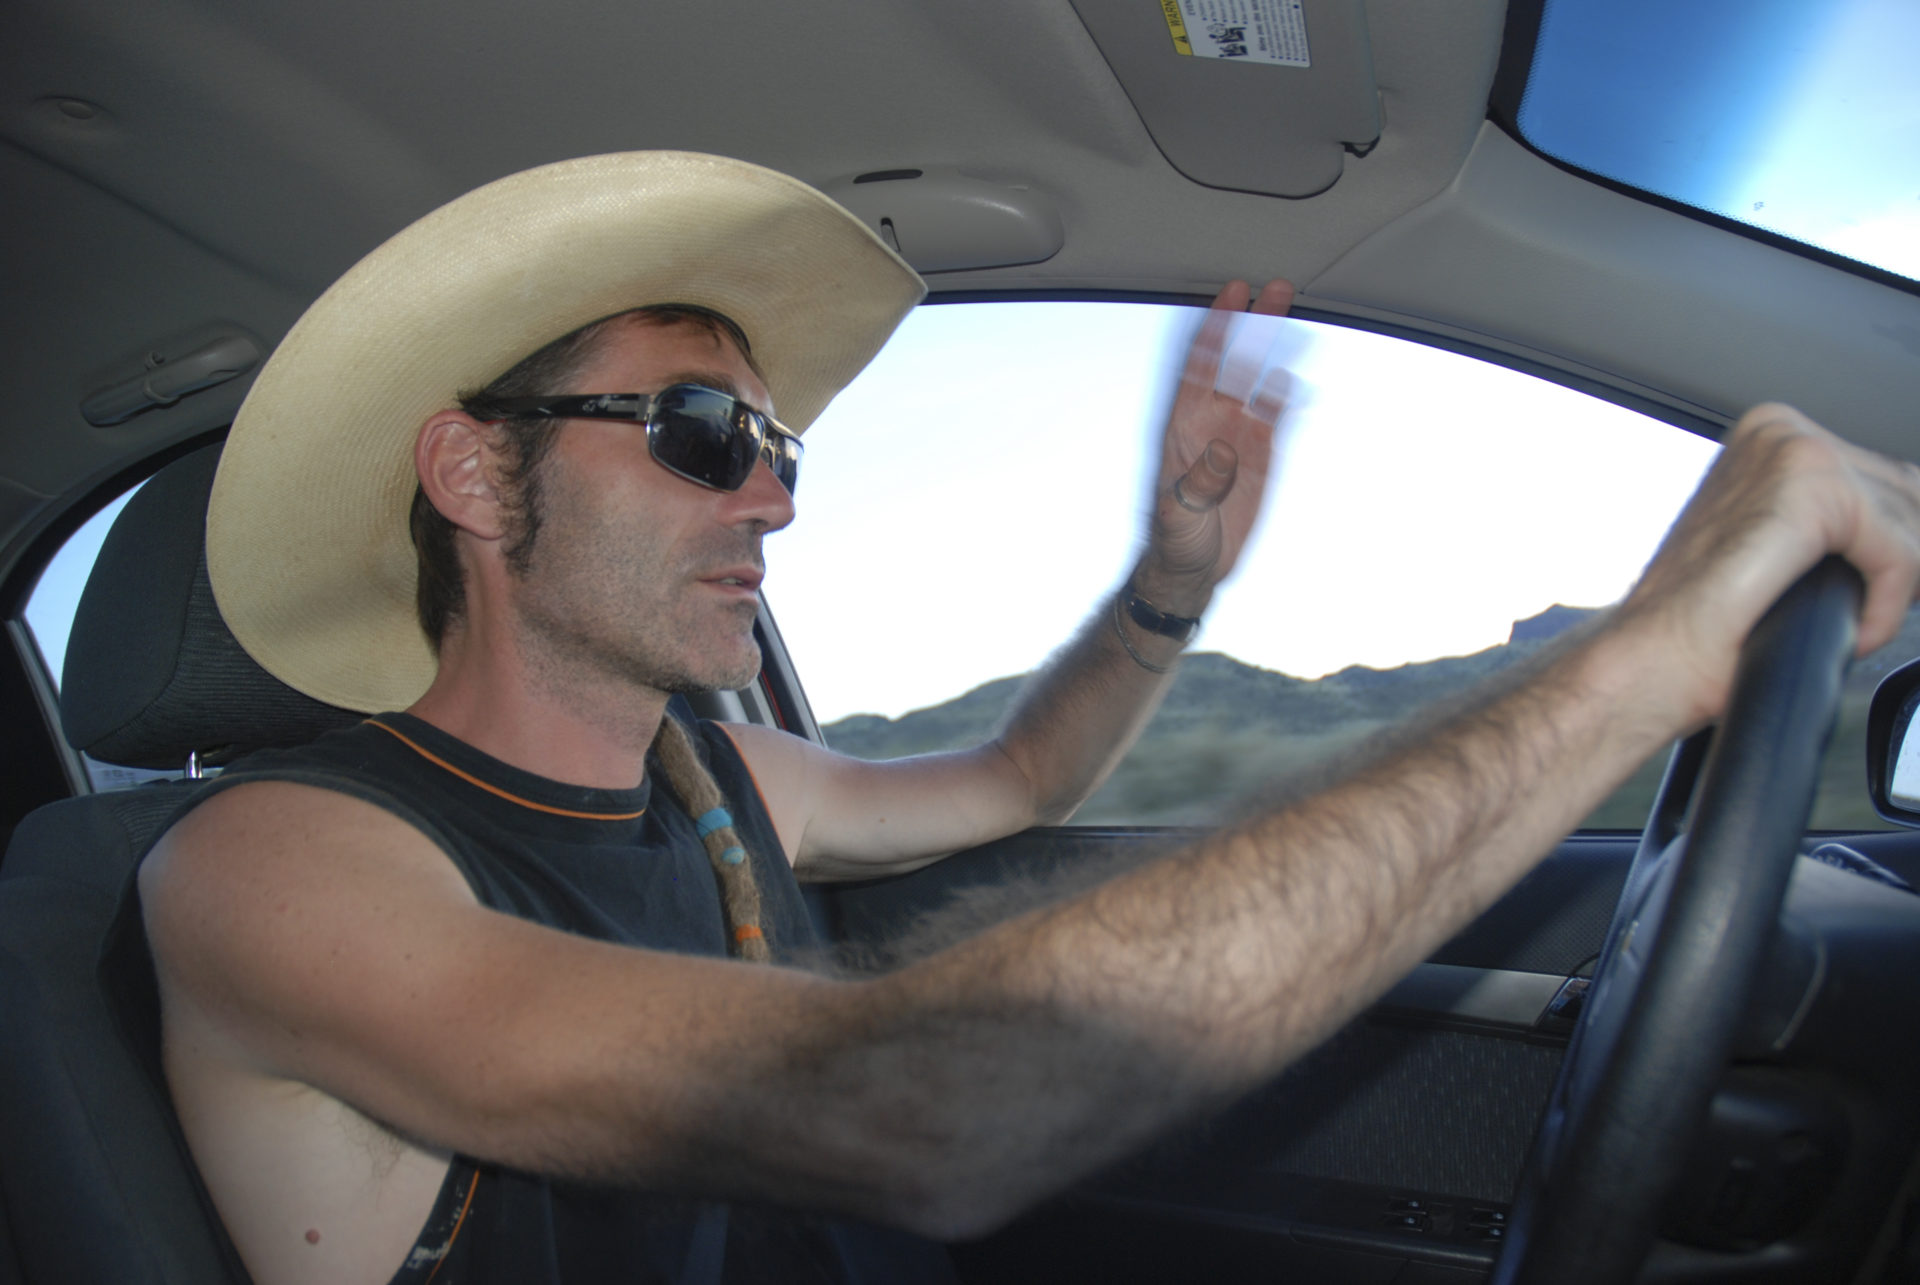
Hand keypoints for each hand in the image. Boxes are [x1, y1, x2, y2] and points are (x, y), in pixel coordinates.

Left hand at [1137, 280, 1294, 613]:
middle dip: (1252, 321)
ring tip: (1293, 311)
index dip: (1214, 327)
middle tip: (1274, 286)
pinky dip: (1287, 393)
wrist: (1193, 569)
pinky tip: (1298, 375)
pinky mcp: (1259, 454)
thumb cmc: (1175, 541)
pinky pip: (1276, 413)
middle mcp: (1208, 421)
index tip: (1231, 294)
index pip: (1197, 364)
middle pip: (1232, 359)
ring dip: (1274, 346)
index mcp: (1180, 426)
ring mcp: (1236, 434)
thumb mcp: (1179, 515)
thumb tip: (1222, 451)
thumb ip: (1198, 483)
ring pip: (1257, 378)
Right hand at [1624, 403, 1919, 721]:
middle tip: (1872, 613)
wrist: (1655, 656)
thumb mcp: (1778, 547)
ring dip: (1895, 590)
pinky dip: (1886, 606)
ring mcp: (1793, 450)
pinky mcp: (1811, 488)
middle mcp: (1780, 429)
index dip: (1901, 542)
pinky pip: (1900, 552)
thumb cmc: (1703, 622)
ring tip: (1850, 627)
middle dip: (1904, 564)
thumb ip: (1830, 524)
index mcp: (1771, 434)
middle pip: (1907, 493)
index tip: (1893, 589)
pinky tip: (1852, 631)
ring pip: (1910, 524)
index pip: (1888, 478)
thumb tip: (1904, 532)